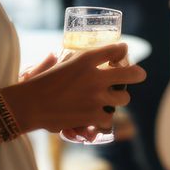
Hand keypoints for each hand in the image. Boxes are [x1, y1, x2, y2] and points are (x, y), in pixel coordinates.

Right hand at [0, 42, 143, 134]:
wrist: (29, 104)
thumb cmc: (38, 82)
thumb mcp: (55, 63)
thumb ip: (63, 59)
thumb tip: (55, 54)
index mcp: (86, 59)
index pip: (116, 50)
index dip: (122, 50)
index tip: (123, 51)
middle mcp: (95, 76)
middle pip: (131, 74)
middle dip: (137, 74)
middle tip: (139, 75)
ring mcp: (97, 97)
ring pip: (123, 99)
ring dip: (120, 99)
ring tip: (116, 100)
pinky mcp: (93, 115)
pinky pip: (109, 118)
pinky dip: (104, 119)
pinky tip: (99, 117)